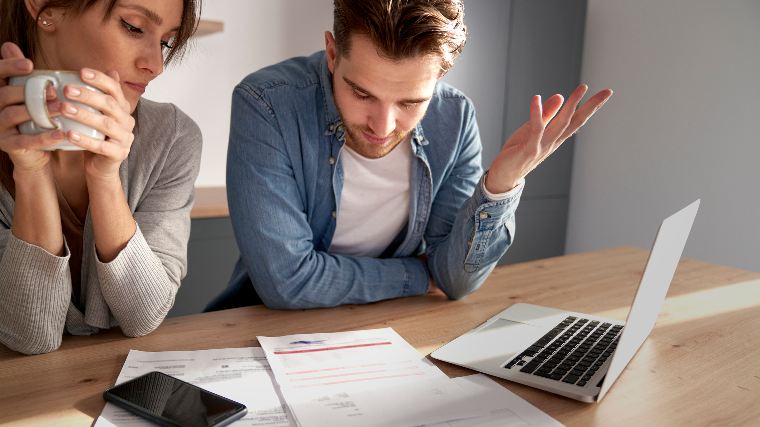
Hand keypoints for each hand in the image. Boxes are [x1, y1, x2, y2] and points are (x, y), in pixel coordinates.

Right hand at [0, 42, 64, 172]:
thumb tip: (8, 45)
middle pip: (6, 94)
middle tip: (55, 91)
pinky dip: (44, 137)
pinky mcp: (8, 145)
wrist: (36, 153)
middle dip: (30, 91)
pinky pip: (26, 140)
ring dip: (39, 111)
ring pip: (14, 115)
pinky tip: (61, 133)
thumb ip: (25, 74)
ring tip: (61, 108)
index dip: (9, 67)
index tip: (29, 64)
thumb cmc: (37, 118)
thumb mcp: (31, 95)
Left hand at [60, 68, 135, 181]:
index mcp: (123, 109)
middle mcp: (127, 121)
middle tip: (66, 89)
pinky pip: (101, 146)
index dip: (100, 79)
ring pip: (105, 124)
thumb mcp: (99, 113)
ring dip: (84, 115)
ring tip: (64, 109)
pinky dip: (84, 140)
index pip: (115, 89)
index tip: (81, 72)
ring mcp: (125, 138)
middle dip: (88, 95)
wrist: (103, 166)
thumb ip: (103, 94)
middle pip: (110, 104)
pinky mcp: (119, 154)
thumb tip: (111, 70)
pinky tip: (69, 134)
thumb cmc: (97, 136)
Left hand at [485, 84, 612, 192]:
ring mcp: (542, 146)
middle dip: (591, 106)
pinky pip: (535, 129)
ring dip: (571, 105)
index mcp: (555, 137)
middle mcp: (553, 142)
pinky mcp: (528, 149)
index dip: (591, 107)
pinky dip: (536, 114)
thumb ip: (546, 115)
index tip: (606, 93)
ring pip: (561, 124)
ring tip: (582, 88)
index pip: (577, 120)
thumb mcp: (532, 130)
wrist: (503, 176)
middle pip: (575, 121)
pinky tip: (537, 99)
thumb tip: (560, 96)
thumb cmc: (517, 153)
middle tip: (607, 92)